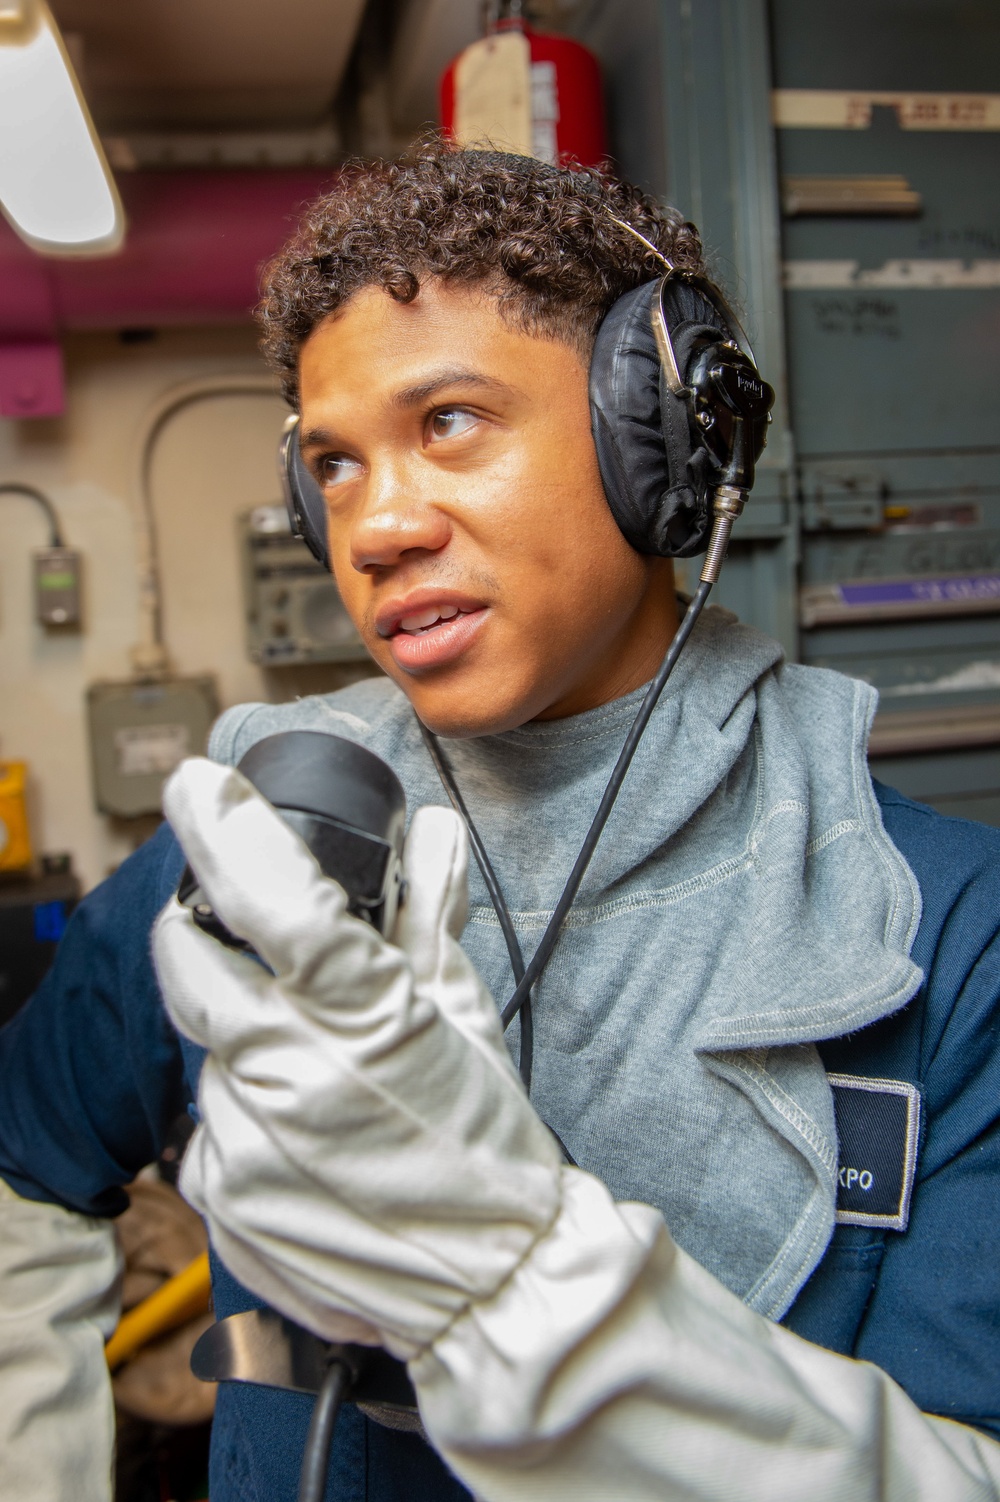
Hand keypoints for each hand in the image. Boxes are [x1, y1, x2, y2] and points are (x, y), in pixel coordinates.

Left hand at [154, 758, 562, 1359]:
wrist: (489, 1281)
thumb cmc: (485, 1145)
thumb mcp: (462, 1015)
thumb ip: (429, 913)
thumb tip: (431, 833)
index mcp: (364, 1016)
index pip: (278, 899)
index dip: (227, 828)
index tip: (198, 783)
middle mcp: (293, 1075)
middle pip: (191, 961)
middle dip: (202, 934)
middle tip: (242, 943)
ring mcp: (249, 1142)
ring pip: (208, 1050)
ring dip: (246, 1045)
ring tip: (315, 1082)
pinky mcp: (222, 1196)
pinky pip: (208, 1126)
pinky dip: (246, 1116)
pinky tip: (303, 1140)